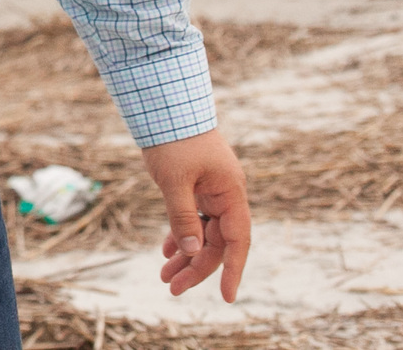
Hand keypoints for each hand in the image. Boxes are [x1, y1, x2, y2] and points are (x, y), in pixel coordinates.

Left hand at [141, 129, 251, 300]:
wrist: (165, 104)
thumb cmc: (173, 138)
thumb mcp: (174, 180)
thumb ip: (183, 216)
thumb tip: (193, 251)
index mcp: (230, 194)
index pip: (237, 241)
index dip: (232, 270)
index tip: (227, 297)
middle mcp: (226, 195)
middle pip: (217, 242)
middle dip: (197, 267)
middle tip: (173, 288)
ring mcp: (211, 191)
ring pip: (203, 232)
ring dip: (186, 254)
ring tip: (165, 276)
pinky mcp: (195, 186)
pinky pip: (193, 218)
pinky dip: (181, 234)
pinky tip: (167, 251)